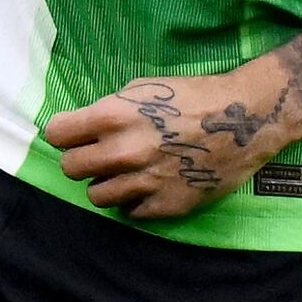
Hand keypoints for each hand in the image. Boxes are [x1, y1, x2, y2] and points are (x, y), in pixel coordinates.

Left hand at [44, 56, 301, 221]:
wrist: (245, 118)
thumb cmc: (193, 96)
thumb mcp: (143, 89)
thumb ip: (108, 111)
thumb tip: (81, 129)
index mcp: (113, 116)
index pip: (57, 135)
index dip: (65, 134)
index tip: (74, 135)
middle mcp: (123, 152)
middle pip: (71, 169)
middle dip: (82, 160)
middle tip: (101, 155)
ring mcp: (144, 182)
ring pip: (96, 196)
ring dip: (107, 184)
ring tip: (127, 172)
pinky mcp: (166, 205)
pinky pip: (130, 212)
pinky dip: (135, 201)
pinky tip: (150, 185)